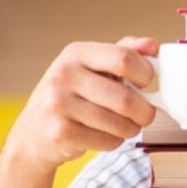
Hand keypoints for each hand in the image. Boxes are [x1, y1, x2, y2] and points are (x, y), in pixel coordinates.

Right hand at [4, 37, 158, 174]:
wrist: (34, 134)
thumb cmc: (73, 96)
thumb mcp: (93, 68)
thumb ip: (124, 53)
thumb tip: (152, 46)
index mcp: (76, 53)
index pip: (124, 58)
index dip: (146, 74)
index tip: (146, 83)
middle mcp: (64, 75)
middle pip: (125, 98)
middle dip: (145, 112)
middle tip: (145, 115)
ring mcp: (58, 104)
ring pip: (119, 123)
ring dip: (131, 129)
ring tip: (124, 126)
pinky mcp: (60, 132)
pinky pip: (108, 141)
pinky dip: (114, 142)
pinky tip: (103, 135)